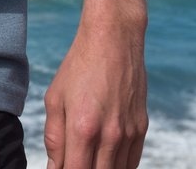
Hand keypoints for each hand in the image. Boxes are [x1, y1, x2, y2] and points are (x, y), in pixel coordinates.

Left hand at [43, 21, 147, 168]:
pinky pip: (132, 162)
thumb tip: (54, 167)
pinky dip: (118, 166)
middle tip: (73, 160)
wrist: (113, 39)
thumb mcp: (55, 99)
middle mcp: (109, 136)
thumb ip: (54, 138)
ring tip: (87, 158)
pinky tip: (104, 160)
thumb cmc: (78, 66)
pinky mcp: (142, 128)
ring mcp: (129, 133)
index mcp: (82, 129)